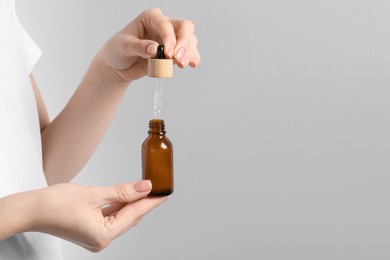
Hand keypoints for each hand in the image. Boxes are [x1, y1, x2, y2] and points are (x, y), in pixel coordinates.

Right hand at [30, 180, 166, 251]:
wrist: (30, 210)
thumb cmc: (55, 203)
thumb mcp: (95, 194)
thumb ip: (122, 191)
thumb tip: (144, 186)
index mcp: (104, 234)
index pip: (135, 214)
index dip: (151, 202)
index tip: (165, 193)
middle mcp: (101, 240)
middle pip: (130, 218)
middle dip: (144, 202)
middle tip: (158, 188)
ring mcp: (95, 237)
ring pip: (121, 218)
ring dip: (132, 203)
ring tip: (145, 189)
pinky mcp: (90, 231)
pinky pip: (111, 218)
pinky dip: (119, 206)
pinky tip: (127, 196)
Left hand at [97, 8, 200, 82]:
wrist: (118, 66)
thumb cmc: (117, 51)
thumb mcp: (123, 47)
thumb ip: (139, 47)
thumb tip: (155, 49)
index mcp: (151, 18)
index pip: (166, 25)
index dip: (170, 39)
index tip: (167, 54)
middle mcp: (164, 26)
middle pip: (185, 28)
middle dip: (184, 43)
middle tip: (177, 59)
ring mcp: (171, 40)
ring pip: (190, 41)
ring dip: (189, 53)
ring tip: (181, 64)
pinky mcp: (173, 54)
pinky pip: (189, 53)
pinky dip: (192, 58)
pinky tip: (192, 64)